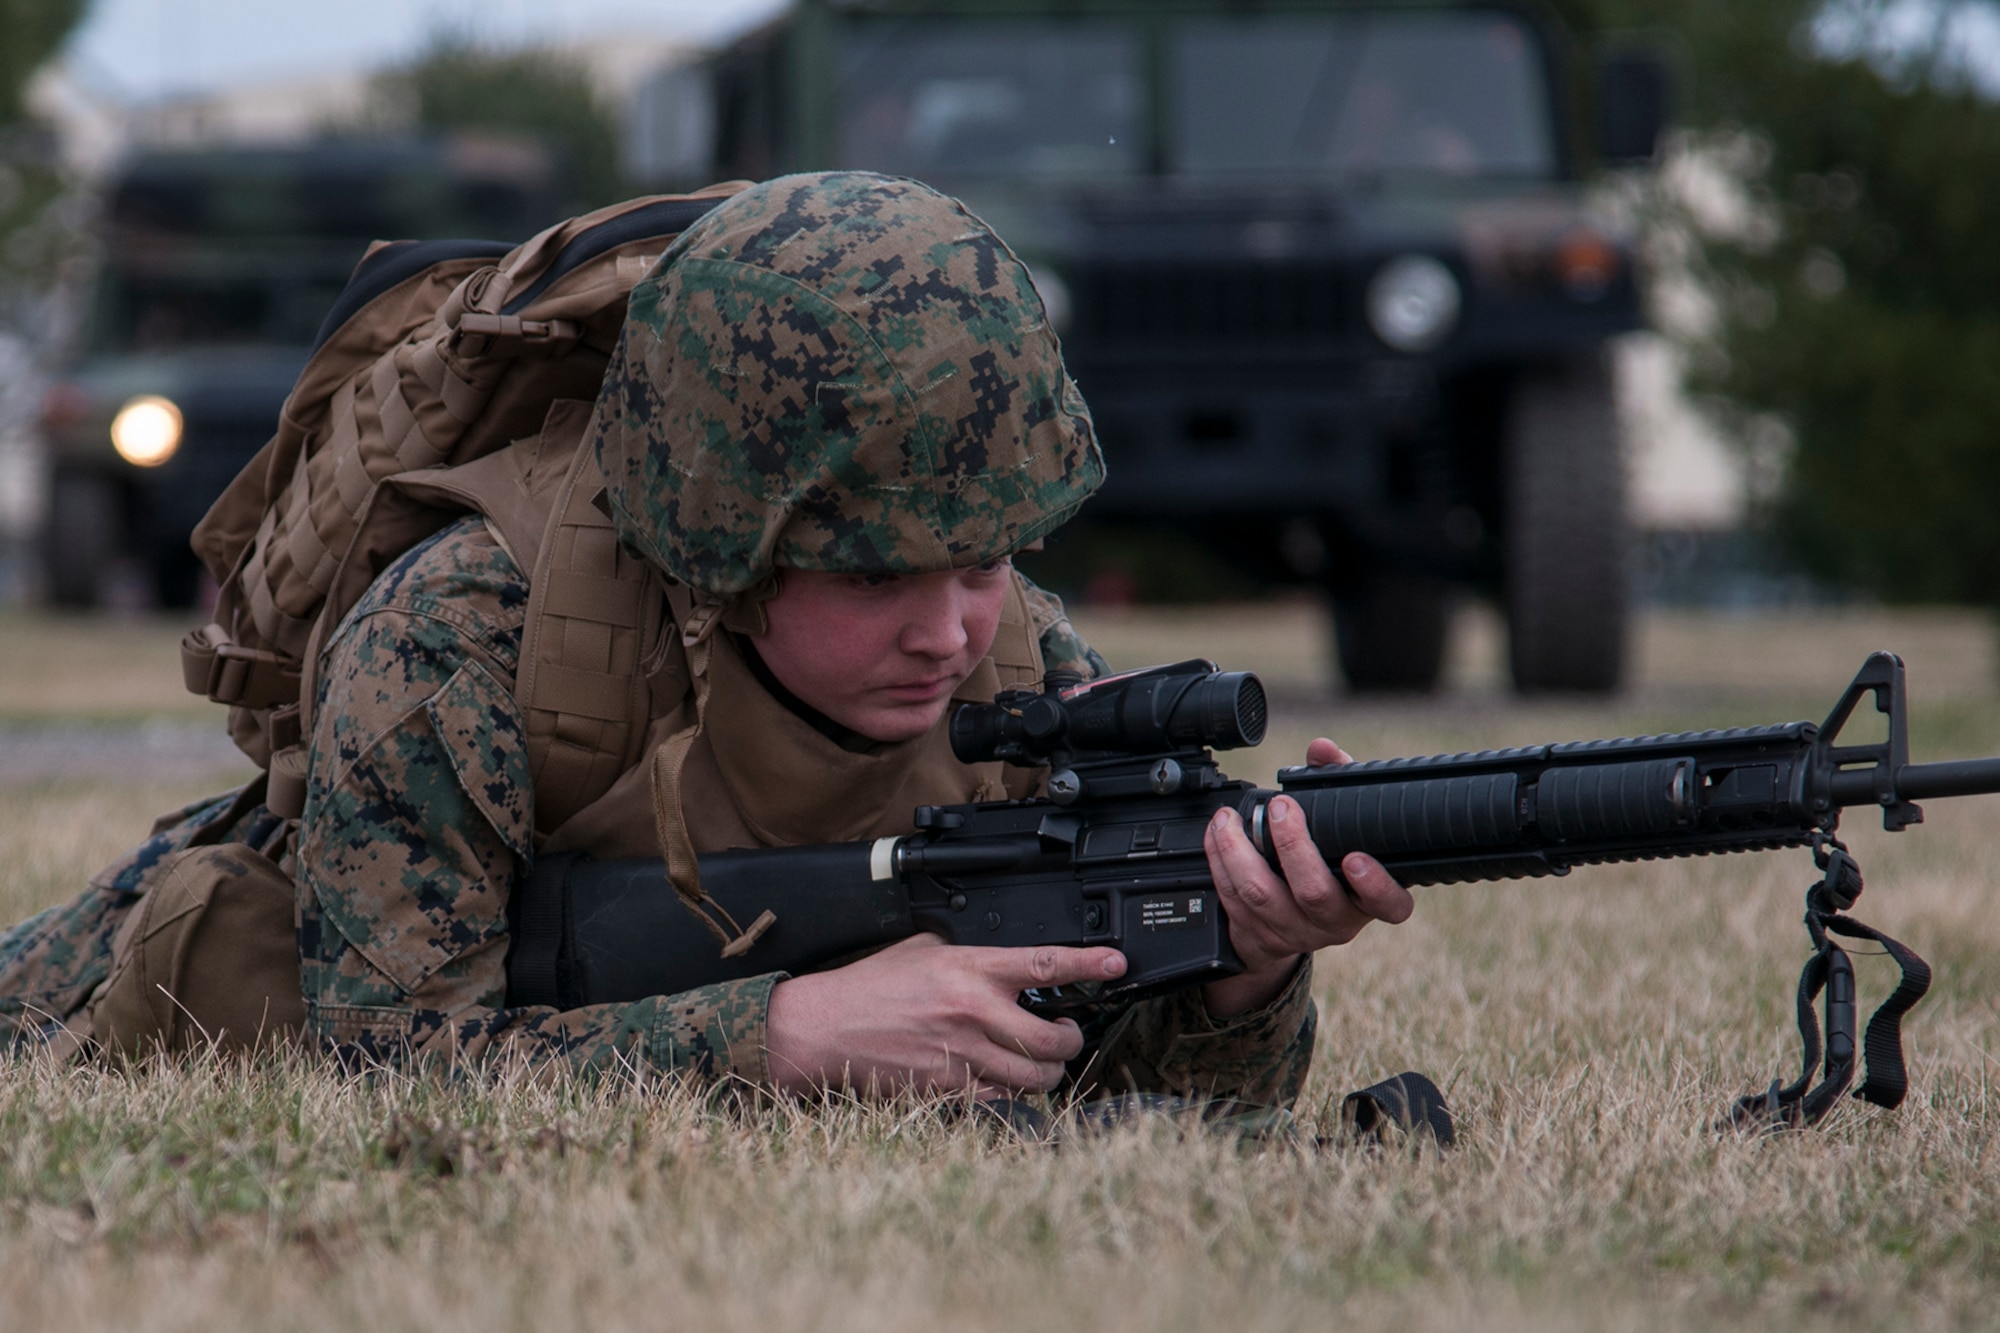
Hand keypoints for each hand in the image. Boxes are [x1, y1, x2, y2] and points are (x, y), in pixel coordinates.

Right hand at [764, 934, 1127, 1097]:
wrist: (825, 1028)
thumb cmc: (872, 986)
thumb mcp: (925, 950)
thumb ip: (972, 954)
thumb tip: (1013, 960)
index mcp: (968, 969)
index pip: (1044, 964)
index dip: (1088, 963)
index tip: (1116, 963)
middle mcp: (971, 1012)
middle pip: (1053, 1037)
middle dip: (1074, 1038)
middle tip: (1070, 1032)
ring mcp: (960, 1055)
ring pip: (1035, 1075)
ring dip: (1050, 1070)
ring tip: (1044, 1059)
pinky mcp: (947, 1089)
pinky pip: (1001, 1099)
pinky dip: (1013, 1093)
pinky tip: (1005, 1079)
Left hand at [1201, 736, 1413, 1018]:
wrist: (1294, 920)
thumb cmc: (1328, 860)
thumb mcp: (1343, 826)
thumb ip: (1338, 783)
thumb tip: (1322, 749)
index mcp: (1368, 898)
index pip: (1390, 904)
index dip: (1376, 885)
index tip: (1355, 858)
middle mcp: (1336, 921)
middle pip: (1314, 893)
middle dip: (1292, 846)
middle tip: (1280, 807)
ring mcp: (1295, 932)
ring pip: (1262, 897)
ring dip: (1239, 852)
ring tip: (1229, 818)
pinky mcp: (1258, 936)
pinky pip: (1233, 900)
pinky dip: (1219, 863)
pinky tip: (1216, 836)